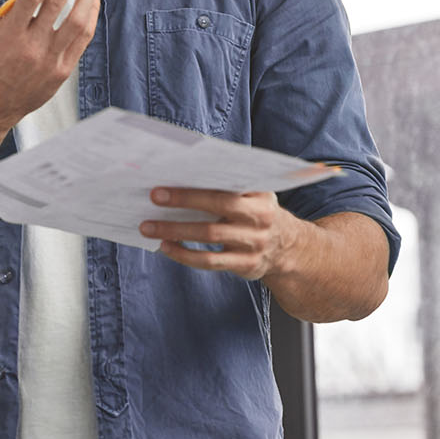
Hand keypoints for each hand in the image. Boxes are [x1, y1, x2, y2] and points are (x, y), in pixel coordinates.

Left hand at [138, 187, 301, 279]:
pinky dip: (184, 255)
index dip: (199, 180)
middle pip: (219, 206)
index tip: (170, 177)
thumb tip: (180, 173)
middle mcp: (260, 217)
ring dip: (175, 230)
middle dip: (184, 200)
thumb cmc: (258, 214)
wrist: (290, 249)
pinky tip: (166, 247)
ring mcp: (254, 243)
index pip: (228, 183)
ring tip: (149, 227)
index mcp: (260, 194)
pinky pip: (210, 261)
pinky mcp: (246, 265)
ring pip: (210, 235)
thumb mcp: (254, 195)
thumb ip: (228, 185)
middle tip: (153, 197)